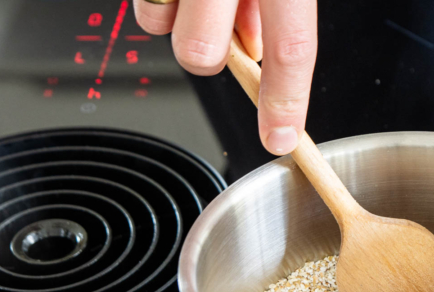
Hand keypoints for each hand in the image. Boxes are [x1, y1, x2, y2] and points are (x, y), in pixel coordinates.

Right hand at [133, 0, 316, 155]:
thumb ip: (275, 7)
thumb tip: (257, 49)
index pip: (289, 48)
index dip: (285, 100)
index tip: (281, 137)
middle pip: (203, 53)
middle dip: (210, 57)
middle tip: (223, 35)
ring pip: (160, 28)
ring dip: (179, 24)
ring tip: (200, 0)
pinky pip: (144, 8)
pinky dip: (160, 5)